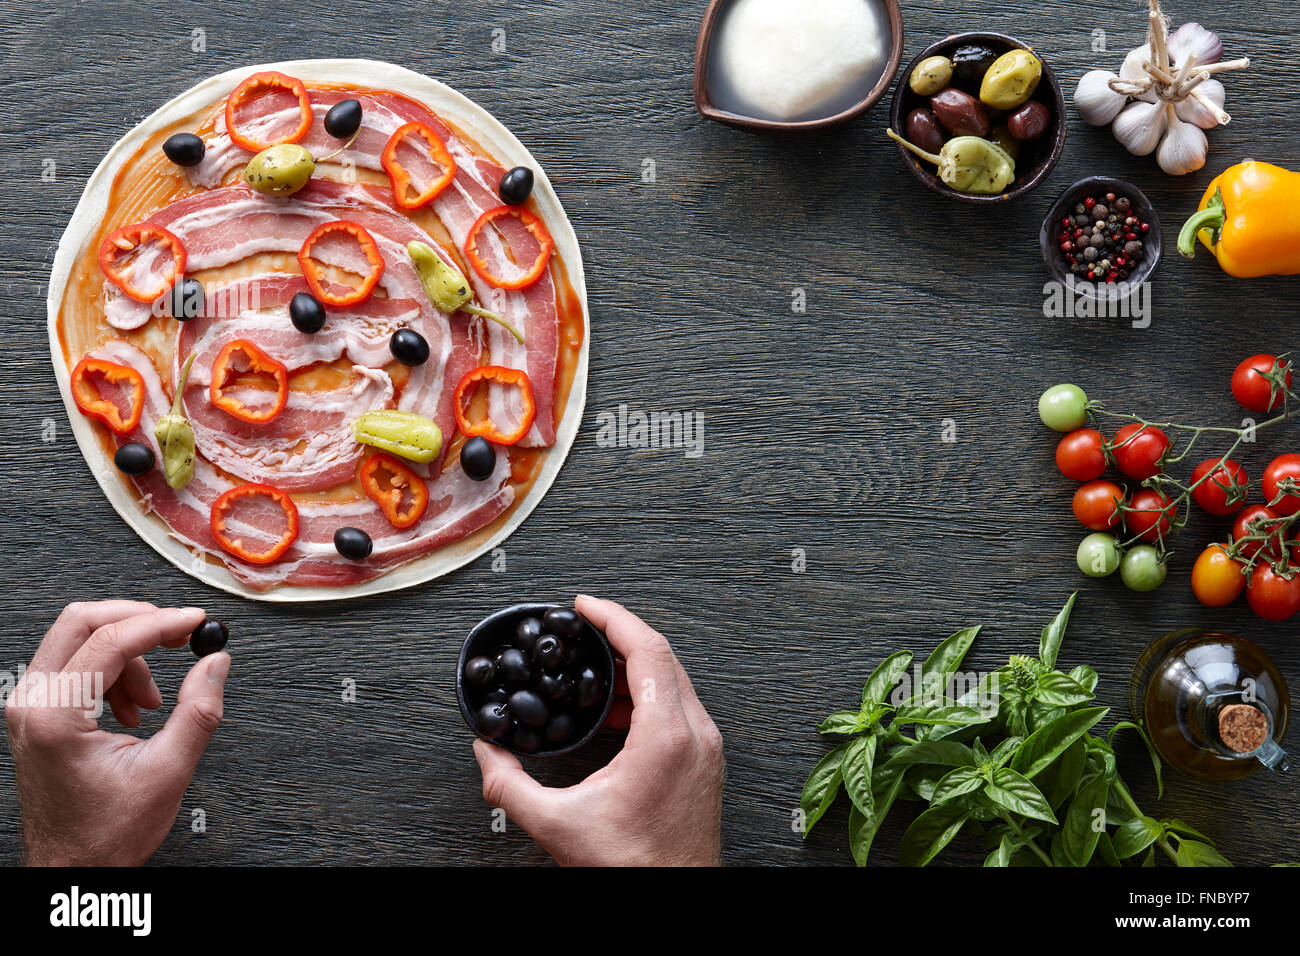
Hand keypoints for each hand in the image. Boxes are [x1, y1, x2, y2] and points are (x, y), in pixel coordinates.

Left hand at [5, 601, 229, 865]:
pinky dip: (115, 670)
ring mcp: (30, 706)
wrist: (72, 866)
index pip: (110, 641)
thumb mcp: (167, 772)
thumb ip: (199, 711)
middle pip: (82, 621)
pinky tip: (135, 707)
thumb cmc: (104, 832)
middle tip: (179, 633)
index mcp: (55, 717)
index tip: (195, 620)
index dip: (161, 623)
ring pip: (81, 638)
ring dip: (129, 654)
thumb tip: (215, 663)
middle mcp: (32, 704)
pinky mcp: (38, 710)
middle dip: (139, 621)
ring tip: (154, 699)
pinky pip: (78, 662)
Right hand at [473, 595, 723, 865]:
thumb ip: (510, 785)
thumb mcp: (558, 824)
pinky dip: (648, 692)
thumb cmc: (633, 868)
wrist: (673, 897)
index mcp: (666, 737)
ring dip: (635, 663)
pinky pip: (679, 705)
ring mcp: (706, 747)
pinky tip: (616, 711)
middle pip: (663, 654)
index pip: (646, 649)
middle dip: (620, 633)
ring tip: (594, 668)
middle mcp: (696, 734)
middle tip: (585, 625)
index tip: (585, 605)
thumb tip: (485, 754)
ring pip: (675, 678)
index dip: (612, 617)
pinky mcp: (705, 761)